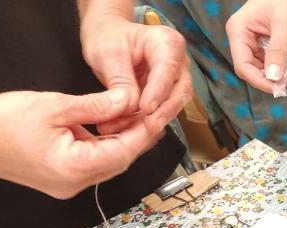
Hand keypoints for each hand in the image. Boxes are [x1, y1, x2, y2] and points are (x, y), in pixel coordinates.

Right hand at [0, 90, 165, 198]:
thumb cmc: (2, 121)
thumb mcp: (56, 105)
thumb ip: (96, 105)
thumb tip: (128, 100)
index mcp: (74, 168)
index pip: (123, 152)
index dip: (144, 133)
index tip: (158, 116)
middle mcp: (74, 184)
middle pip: (119, 161)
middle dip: (137, 138)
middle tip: (153, 115)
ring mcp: (66, 186)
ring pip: (108, 164)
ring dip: (122, 142)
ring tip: (136, 118)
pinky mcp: (60, 181)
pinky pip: (92, 165)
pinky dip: (104, 148)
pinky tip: (110, 128)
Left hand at [80, 14, 190, 132]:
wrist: (107, 38)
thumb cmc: (109, 37)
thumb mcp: (108, 54)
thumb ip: (121, 81)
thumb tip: (132, 106)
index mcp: (166, 42)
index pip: (169, 70)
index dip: (159, 91)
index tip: (146, 109)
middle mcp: (177, 61)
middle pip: (179, 91)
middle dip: (164, 112)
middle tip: (149, 127)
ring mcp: (174, 79)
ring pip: (172, 105)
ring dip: (151, 120)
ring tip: (128, 131)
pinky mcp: (165, 94)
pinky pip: (159, 111)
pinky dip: (143, 122)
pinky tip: (126, 129)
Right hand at [227, 0, 286, 92]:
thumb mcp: (284, 25)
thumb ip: (278, 51)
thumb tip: (274, 78)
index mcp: (238, 31)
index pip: (242, 65)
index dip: (258, 80)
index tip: (277, 89)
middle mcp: (241, 37)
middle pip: (250, 68)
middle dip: (268, 78)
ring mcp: (251, 39)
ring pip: (260, 66)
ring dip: (276, 72)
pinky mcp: (262, 41)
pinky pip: (268, 58)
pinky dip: (281, 64)